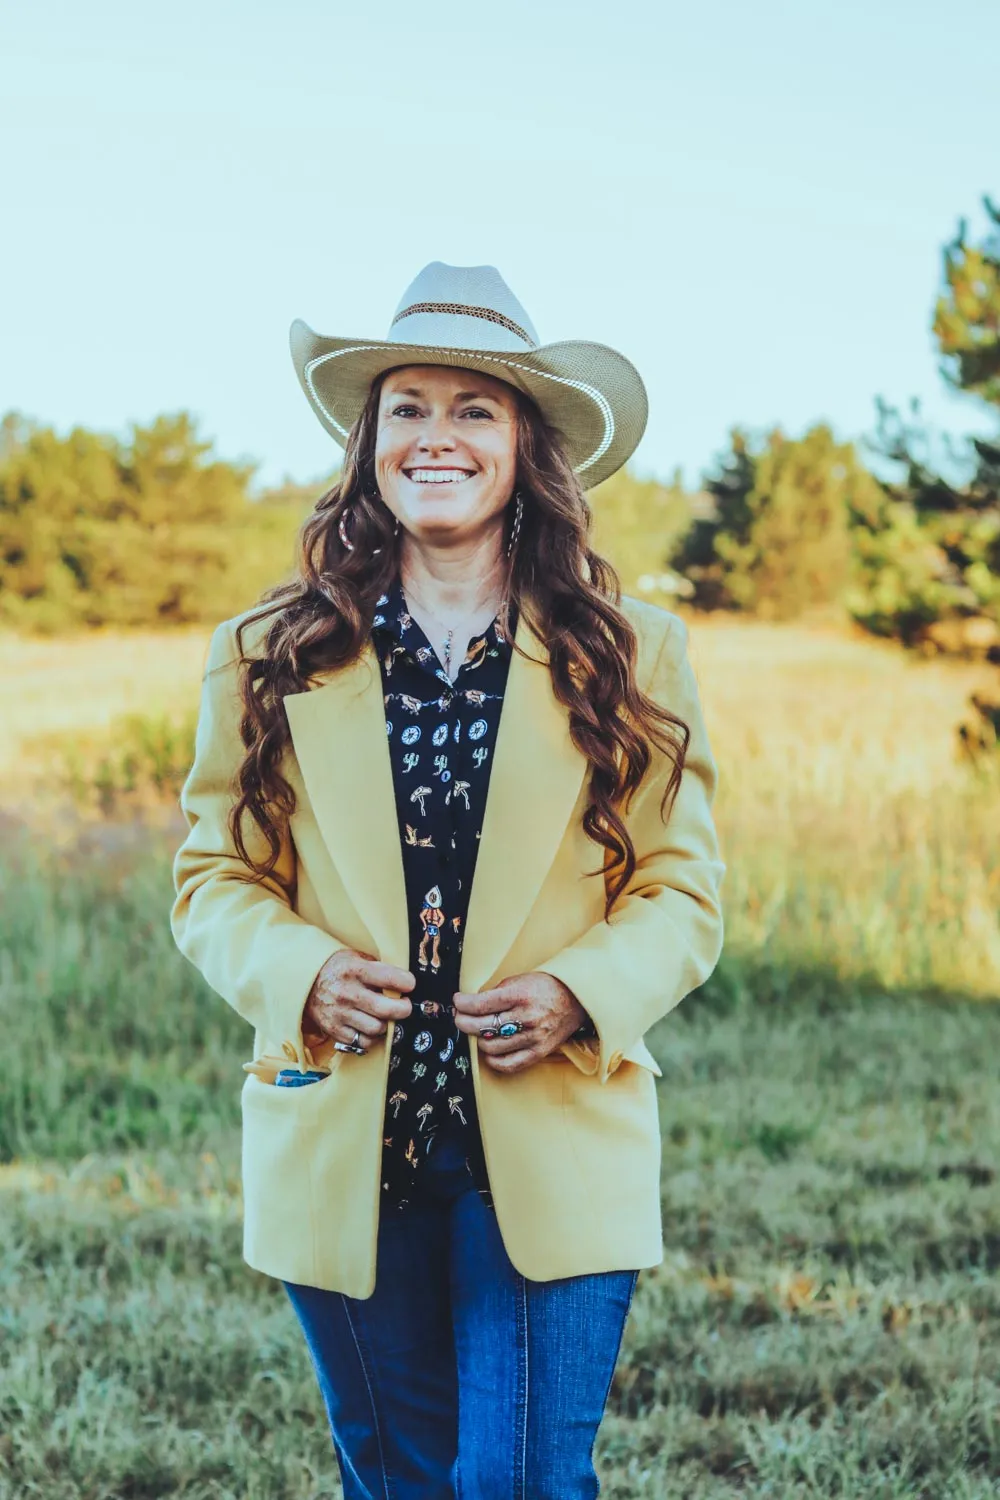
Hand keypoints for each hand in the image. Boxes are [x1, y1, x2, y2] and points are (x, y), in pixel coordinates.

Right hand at [302, 950, 413, 1054]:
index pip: (390, 978)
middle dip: (403, 1009)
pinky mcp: (334, 1030)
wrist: (304, 982)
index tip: (410, 985)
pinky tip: (370, 1026)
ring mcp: (340, 1013)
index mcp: (355, 970)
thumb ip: (378, 967)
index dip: (407, 983)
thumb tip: (404, 980)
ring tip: (385, 1016)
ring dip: (386, 1024)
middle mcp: (348, 993)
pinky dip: (371, 1037)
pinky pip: (362, 1042)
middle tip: (404, 1005)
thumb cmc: (337, 969)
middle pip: (386, 1009)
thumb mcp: (355, 957)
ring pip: (377, 1028)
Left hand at [452, 972, 587, 1075]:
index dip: (462, 1004)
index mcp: (520, 995)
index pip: (481, 1005)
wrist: (576, 998)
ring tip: (479, 1030)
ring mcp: (533, 1037)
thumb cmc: (544, 987)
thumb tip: (469, 1005)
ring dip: (478, 1039)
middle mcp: (526, 1017)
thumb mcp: (519, 980)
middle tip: (460, 1017)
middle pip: (482, 1026)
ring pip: (491, 1046)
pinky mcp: (538, 1052)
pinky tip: (489, 1050)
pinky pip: (508, 1064)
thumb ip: (496, 993)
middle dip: (463, 1021)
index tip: (457, 1002)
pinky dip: (493, 1059)